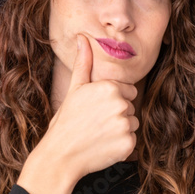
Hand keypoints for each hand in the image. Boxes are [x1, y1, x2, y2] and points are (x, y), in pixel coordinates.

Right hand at [39, 33, 138, 178]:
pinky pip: (132, 140)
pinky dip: (121, 146)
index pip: (128, 91)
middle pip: (131, 107)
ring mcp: (125, 125)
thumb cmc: (66, 122)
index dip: (113, 100)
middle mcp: (120, 104)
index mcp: (110, 87)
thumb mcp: (75, 90)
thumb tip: (83, 37)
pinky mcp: (129, 144)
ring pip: (133, 123)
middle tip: (96, 124)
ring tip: (99, 135)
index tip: (97, 110)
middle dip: (117, 115)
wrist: (61, 156)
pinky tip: (104, 146)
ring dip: (120, 130)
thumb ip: (84, 63)